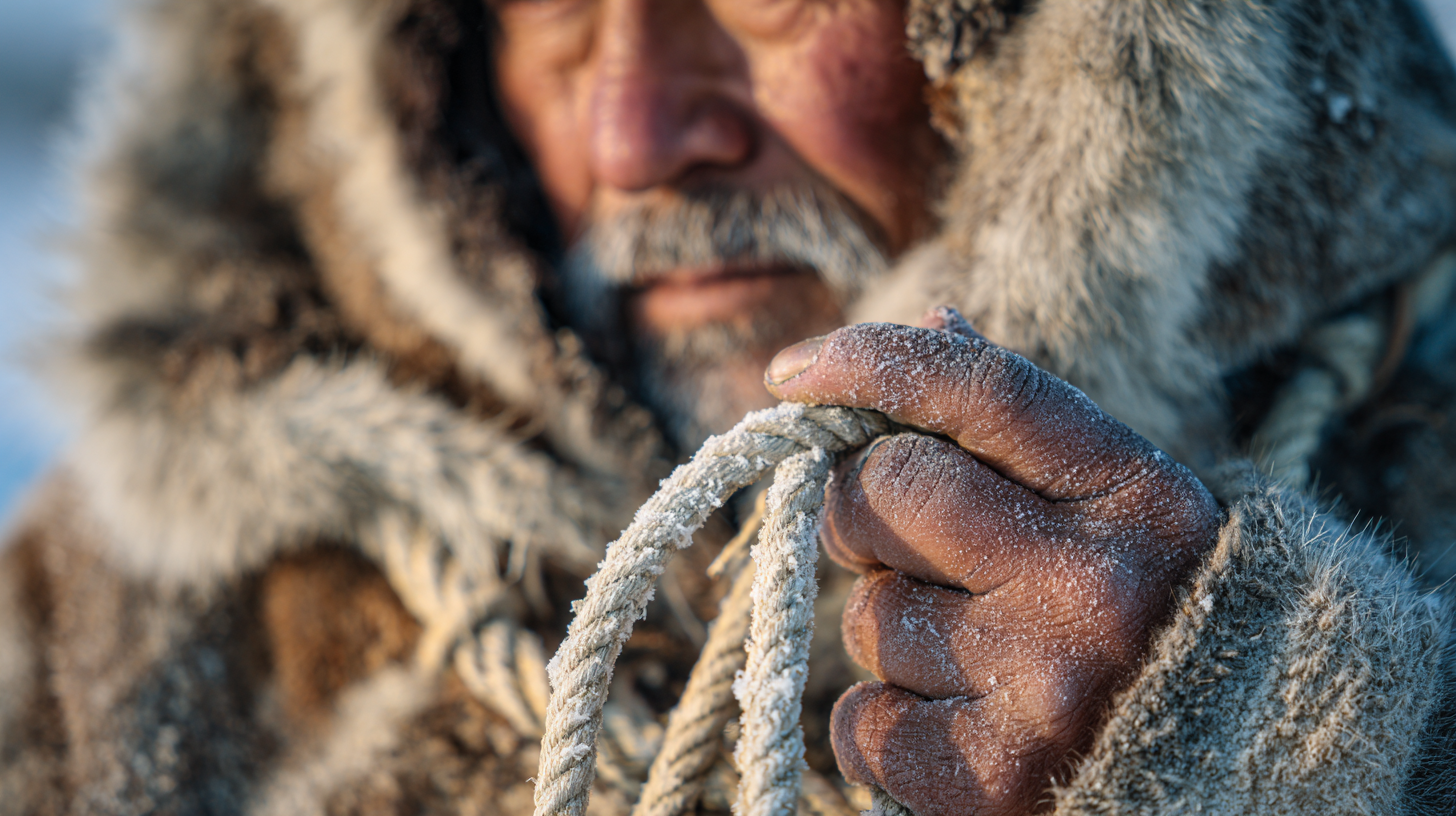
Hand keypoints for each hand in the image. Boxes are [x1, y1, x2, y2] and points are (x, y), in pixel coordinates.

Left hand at [763, 309, 1219, 815]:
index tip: (793, 375)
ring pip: (867, 613)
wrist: (1243, 766)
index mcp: (1136, 493)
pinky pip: (858, 721)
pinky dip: (880, 721)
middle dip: (857, 510)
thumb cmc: (1155, 615)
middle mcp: (1094, 584)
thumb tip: (932, 319)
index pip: (978, 387)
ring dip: (887, 627)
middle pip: (884, 489)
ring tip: (968, 655)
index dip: (867, 360)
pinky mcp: (994, 781)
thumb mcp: (1118, 505)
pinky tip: (952, 724)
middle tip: (888, 540)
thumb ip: (1022, 424)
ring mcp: (1046, 687)